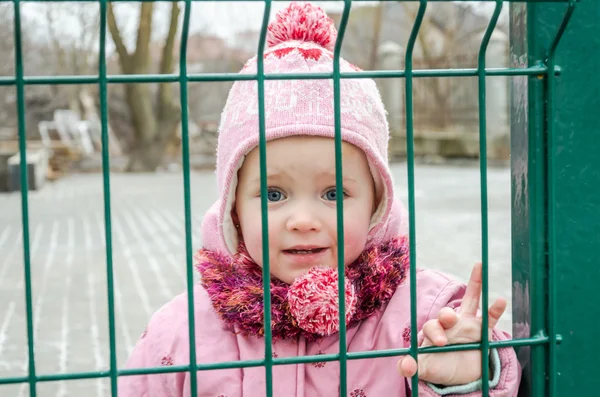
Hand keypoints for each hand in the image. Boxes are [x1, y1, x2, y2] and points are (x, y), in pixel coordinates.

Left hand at [397, 262, 506, 385]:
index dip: (434, 332)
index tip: (439, 343)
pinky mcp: (482, 331)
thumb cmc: (437, 367)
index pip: (431, 327)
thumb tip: (405, 366)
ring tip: (478, 267)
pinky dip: (495, 309)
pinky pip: (490, 318)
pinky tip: (501, 300)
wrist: (457, 377)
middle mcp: (449, 324)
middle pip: (446, 314)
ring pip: (470, 301)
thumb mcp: (423, 369)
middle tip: (449, 321)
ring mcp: (466, 324)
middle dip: (446, 316)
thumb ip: (410, 367)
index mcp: (432, 332)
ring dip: (474, 286)